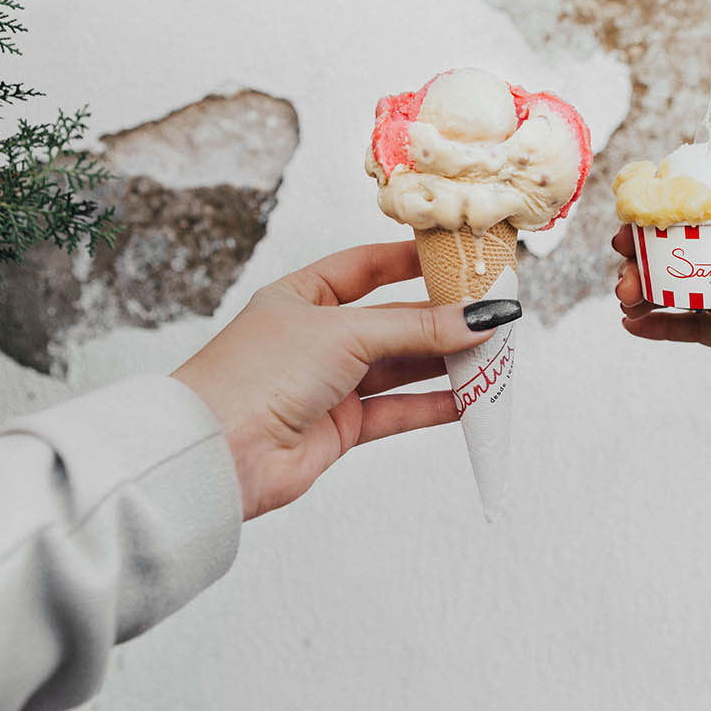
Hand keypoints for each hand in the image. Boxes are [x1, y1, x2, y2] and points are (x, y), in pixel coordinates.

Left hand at [173, 241, 518, 519]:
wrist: (216, 455)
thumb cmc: (256, 375)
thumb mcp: (344, 334)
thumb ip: (416, 328)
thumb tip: (477, 318)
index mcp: (301, 296)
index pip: (365, 267)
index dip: (410, 260)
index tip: (458, 256)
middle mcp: (316, 337)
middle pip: (392, 321)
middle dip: (442, 318)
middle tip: (492, 310)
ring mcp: (329, 384)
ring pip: (401, 368)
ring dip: (445, 362)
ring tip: (493, 353)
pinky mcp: (340, 428)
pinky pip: (398, 410)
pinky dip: (434, 405)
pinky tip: (470, 398)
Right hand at [612, 220, 710, 405]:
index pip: (705, 217)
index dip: (664, 219)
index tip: (634, 224)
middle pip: (680, 256)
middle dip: (644, 261)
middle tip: (627, 276)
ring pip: (679, 294)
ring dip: (646, 294)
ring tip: (625, 301)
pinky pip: (693, 331)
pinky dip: (662, 329)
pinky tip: (634, 327)